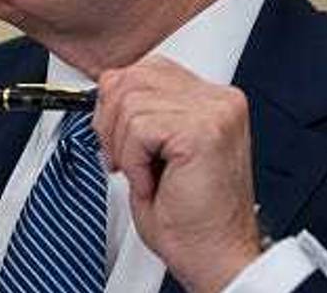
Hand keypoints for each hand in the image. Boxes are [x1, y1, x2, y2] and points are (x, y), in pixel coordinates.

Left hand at [94, 55, 260, 292]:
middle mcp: (218, 99)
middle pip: (132, 77)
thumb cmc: (189, 218)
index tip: (121, 143)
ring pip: (130, 101)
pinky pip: (139, 128)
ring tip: (145, 175)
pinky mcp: (203, 130)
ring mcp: (215, 111)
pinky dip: (133, 161)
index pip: (146, 69)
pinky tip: (154, 183)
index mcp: (211, 99)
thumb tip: (107, 88)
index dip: (118, 105)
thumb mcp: (154, 150)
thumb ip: (139, 109)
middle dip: (111, 123)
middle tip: (124, 162)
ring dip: (123, 146)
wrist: (216, 258)